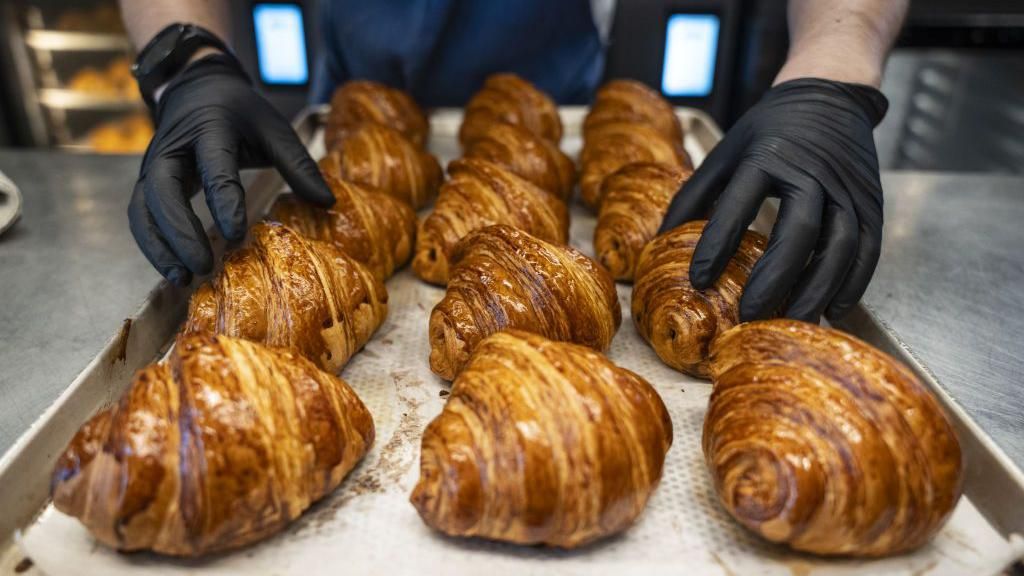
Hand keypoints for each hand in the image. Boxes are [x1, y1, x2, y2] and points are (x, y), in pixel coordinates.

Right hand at [128, 54, 333, 285]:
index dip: (224, 202)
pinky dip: (153, 246)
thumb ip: (299, 164)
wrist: (195, 89)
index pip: (214, 168)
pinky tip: (175, 271)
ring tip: (184, 279)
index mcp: (210, 130)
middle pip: (163, 191)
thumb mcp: (273, 127)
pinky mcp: (146, 183)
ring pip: (143, 209)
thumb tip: (328, 203)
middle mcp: (172, 148)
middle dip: (181, 232)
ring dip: (159, 246)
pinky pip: (140, 217)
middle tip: (204, 266)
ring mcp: (152, 166)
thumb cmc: (240, 112)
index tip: (237, 235)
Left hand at [660, 78, 887, 321]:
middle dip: (774, 279)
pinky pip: (868, 248)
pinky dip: (853, 282)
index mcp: (767, 156)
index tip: (699, 280)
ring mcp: (847, 188)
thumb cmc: (768, 131)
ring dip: (817, 289)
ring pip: (840, 246)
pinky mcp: (872, 201)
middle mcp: (812, 172)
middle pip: (799, 231)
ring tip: (792, 322)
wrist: (829, 94)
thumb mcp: (725, 153)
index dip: (718, 244)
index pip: (740, 204)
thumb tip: (659, 242)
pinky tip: (833, 309)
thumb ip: (693, 195)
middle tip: (750, 316)